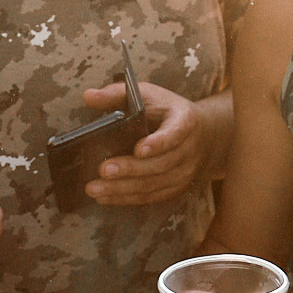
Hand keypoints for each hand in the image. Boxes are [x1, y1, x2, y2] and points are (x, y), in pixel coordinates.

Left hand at [82, 81, 209, 206]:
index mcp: (185, 121)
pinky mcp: (176, 188)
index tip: (138, 149)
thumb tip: (88, 96)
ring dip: (123, 189)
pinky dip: (127, 199)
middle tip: (103, 170)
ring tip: (95, 188)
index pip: (174, 134)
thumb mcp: (149, 95)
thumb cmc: (168, 111)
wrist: (203, 136)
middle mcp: (189, 150)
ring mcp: (184, 172)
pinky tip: (105, 197)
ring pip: (154, 185)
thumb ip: (118, 94)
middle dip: (130, 169)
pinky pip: (151, 196)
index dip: (158, 143)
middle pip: (160, 164)